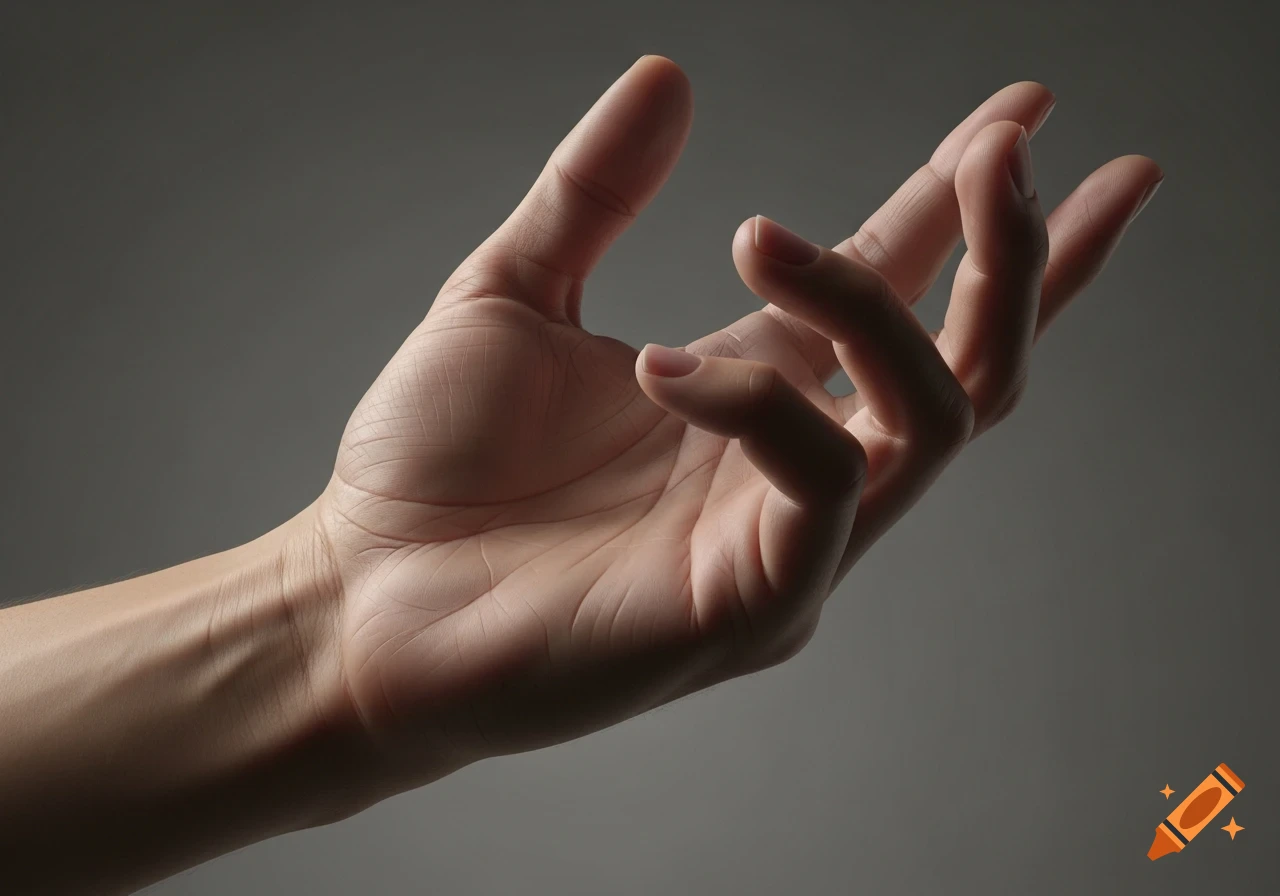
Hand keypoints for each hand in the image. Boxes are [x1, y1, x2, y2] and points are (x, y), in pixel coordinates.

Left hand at [311, 56, 1161, 780]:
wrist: (362, 604)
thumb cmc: (433, 473)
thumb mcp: (510, 295)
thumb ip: (593, 190)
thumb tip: (667, 72)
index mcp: (750, 392)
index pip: (904, 292)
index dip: (974, 207)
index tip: (1030, 108)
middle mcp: (791, 467)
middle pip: (976, 363)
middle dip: (1015, 249)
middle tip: (1006, 144)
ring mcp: (789, 542)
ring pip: (938, 417)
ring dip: (874, 305)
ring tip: (757, 236)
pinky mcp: (758, 604)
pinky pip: (825, 485)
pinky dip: (759, 404)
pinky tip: (661, 368)